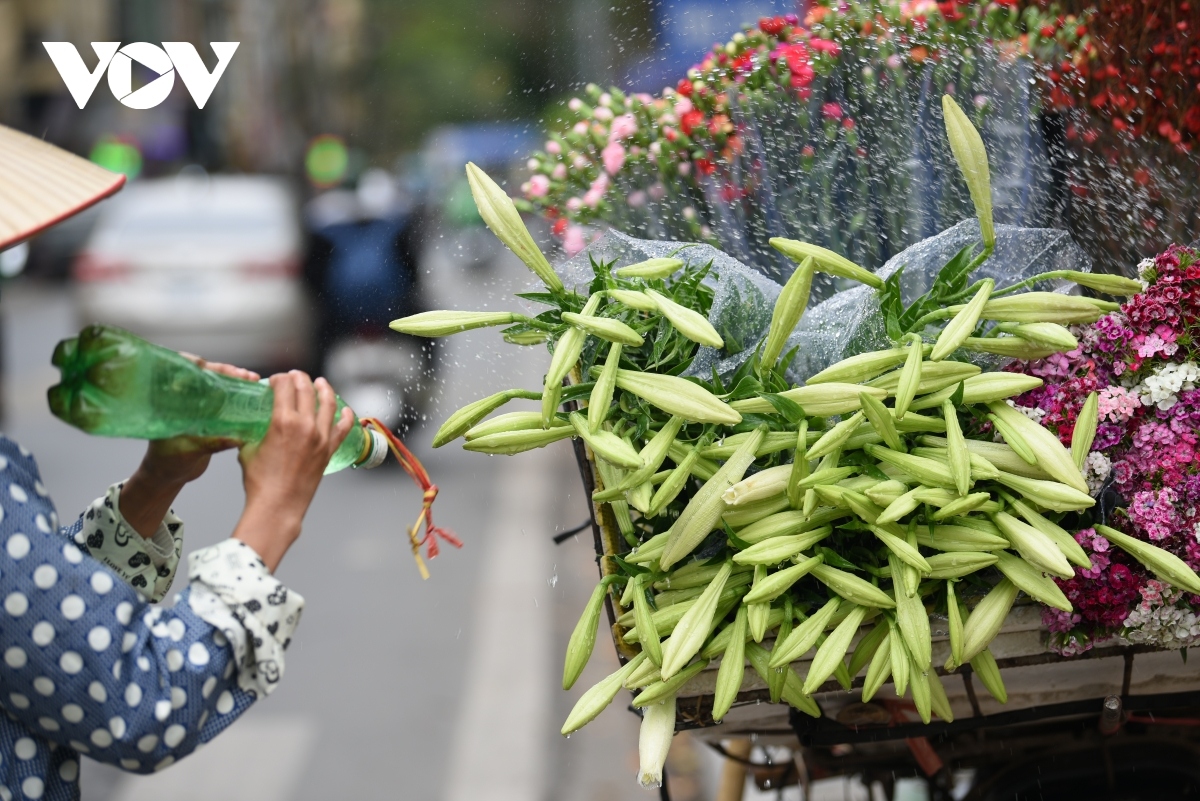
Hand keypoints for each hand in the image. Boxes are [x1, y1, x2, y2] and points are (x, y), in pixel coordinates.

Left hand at [137, 357, 261, 486]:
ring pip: (217, 385)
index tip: (216, 367)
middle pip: (206, 375)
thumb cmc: (167, 461)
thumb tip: (237, 437)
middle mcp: (183, 398)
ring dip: (236, 382)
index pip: (183, 371)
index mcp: (170, 401)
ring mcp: (197, 405)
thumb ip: (212, 443)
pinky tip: (253, 395)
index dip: (200, 365)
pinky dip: (238, 397)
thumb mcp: (189, 451)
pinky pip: (224, 400)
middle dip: (226, 372)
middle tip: (245, 375)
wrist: (168, 476)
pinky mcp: (208, 415)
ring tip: (253, 381)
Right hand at [233, 371, 354, 570]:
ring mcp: (320, 438)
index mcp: (282, 421)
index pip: (284, 387)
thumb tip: (251, 426)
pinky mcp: (329, 450)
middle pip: (306, 391)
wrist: (278, 506)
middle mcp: (304, 425)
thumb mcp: (248, 450)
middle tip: (296, 376)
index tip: (277, 379)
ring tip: (321, 383)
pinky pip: (343, 429)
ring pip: (328, 404)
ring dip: (325, 390)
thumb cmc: (260, 482)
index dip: (280, 379)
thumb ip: (252, 433)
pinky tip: (346, 410)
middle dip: (300, 378)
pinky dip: (346, 417)